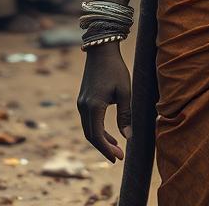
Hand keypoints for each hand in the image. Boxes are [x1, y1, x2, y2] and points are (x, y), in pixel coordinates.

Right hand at [77, 43, 129, 162]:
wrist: (101, 50)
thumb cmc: (116, 69)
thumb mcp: (124, 92)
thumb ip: (125, 115)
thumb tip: (128, 136)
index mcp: (94, 106)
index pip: (97, 136)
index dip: (107, 150)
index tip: (118, 158)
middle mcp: (84, 107)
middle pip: (91, 136)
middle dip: (104, 148)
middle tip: (118, 157)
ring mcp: (81, 103)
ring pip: (88, 129)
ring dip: (101, 140)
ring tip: (116, 148)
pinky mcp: (82, 100)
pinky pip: (88, 121)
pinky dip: (97, 130)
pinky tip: (109, 134)